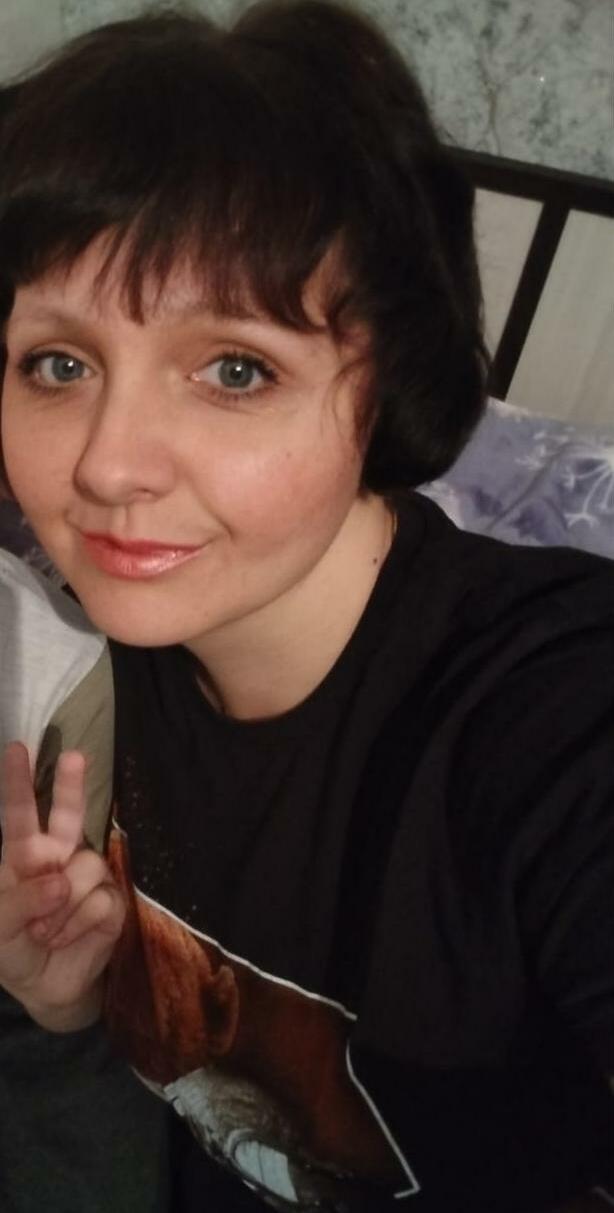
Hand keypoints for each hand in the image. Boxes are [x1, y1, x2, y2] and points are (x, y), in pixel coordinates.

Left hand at [0, 741, 123, 1030]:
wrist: (45, 986)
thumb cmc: (13, 947)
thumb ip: (19, 900)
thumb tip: (60, 880)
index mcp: (23, 855)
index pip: (19, 815)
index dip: (19, 783)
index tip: (18, 749)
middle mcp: (59, 856)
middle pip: (68, 814)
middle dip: (71, 785)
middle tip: (75, 756)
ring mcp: (88, 876)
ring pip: (85, 868)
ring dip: (60, 907)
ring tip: (45, 931)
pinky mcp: (112, 901)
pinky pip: (100, 901)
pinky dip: (77, 924)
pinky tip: (68, 937)